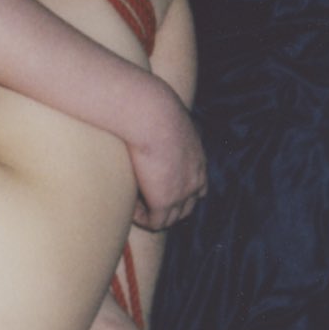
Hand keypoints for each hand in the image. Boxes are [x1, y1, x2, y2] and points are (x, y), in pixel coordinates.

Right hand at [123, 75, 206, 231]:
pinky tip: (130, 208)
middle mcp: (196, 177)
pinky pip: (155, 222)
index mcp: (198, 158)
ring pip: (172, 218)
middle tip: (146, 204)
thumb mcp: (166, 114)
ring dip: (154, 215)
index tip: (156, 187)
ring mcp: (183, 192)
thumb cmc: (153, 107)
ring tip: (136, 207)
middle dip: (168, 209)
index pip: (199, 187)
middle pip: (188, 207)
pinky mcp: (165, 201)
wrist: (152, 114)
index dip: (180, 192)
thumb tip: (148, 110)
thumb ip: (162, 120)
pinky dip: (142, 218)